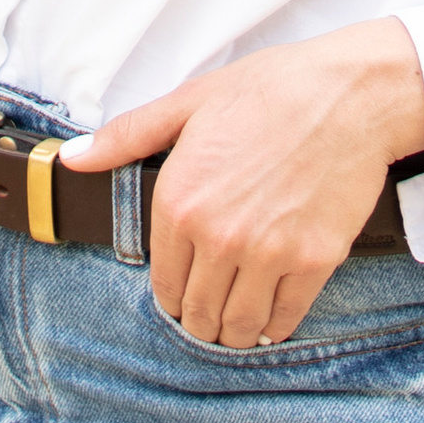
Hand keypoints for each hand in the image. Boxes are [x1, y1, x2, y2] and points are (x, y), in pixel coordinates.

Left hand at [62, 20, 423, 349]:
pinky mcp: (313, 261)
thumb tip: (73, 157)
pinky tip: (272, 318)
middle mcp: (218, 236)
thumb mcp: (190, 103)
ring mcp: (267, 253)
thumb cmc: (272, 90)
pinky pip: (285, 319)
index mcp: (180, 201)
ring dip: (234, 332)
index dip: (170, 295)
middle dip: (199, 321)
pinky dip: (275, 327)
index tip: (181, 296)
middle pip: (197, 314)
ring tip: (236, 323)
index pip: (163, 283)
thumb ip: (128, 136)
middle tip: (207, 316)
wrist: (350, 93)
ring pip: (238, 326)